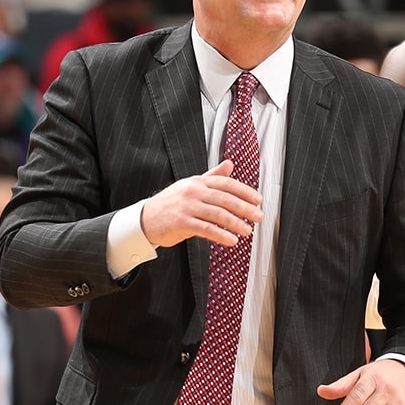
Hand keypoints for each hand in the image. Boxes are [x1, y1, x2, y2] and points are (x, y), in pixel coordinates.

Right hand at [139, 160, 262, 248]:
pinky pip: (206, 229)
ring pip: (218, 214)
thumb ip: (212, 176)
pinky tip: (231, 240)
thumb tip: (230, 164)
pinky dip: (221, 235)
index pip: (226, 183)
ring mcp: (187, 206)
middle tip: (258, 216)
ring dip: (236, 223)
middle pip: (225, 198)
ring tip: (247, 231)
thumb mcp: (191, 185)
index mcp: (198, 181)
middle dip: (245, 208)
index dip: (245, 191)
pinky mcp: (181, 222)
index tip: (258, 200)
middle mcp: (193, 191)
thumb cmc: (171, 203)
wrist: (146, 218)